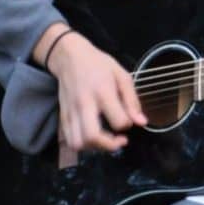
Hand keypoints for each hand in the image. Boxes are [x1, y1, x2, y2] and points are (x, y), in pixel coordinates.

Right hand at [47, 30, 146, 153]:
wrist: (69, 57)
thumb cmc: (98, 65)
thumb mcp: (121, 75)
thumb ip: (132, 100)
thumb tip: (141, 122)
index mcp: (102, 92)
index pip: (118, 120)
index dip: (127, 124)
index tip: (128, 119)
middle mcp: (84, 104)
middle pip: (92, 137)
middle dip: (109, 145)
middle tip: (120, 140)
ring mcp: (71, 112)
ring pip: (77, 143)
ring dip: (94, 147)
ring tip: (106, 139)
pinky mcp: (62, 116)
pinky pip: (69, 140)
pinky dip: (83, 144)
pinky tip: (93, 136)